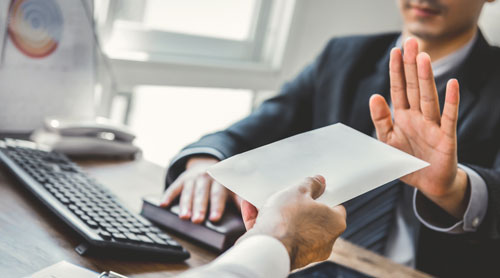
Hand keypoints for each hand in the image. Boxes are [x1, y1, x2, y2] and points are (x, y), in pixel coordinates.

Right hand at [160, 156, 241, 222]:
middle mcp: (207, 177)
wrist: (206, 164)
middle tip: (197, 221)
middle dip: (200, 207)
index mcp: (221, 180)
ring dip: (185, 204)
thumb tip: (254, 210)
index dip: (217, 206)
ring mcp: (193, 178)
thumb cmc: (221, 183)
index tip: (215, 218)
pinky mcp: (181, 179)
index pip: (219, 194)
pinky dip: (168, 196)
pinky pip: (174, 187)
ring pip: (189, 192)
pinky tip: (163, 205)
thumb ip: (241, 199)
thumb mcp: (233, 188)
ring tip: (183, 217)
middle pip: (203, 194)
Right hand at [239, 175, 346, 269]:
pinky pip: (275, 236)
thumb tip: (318, 182)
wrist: (267, 247)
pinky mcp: (285, 255)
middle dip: (298, 206)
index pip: (335, 207)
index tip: (312, 189)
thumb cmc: (287, 220)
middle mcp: (323, 241)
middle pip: (311, 217)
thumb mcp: (298, 191)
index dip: (323, 196)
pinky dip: (265, 223)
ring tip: (266, 200)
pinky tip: (251, 208)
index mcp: (334, 224)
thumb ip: (310, 184)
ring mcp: (304, 251)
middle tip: (288, 194)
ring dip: (279, 214)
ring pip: (291, 227)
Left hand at [369, 38, 468, 217]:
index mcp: (403, 117)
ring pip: (428, 97)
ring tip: (423, 58)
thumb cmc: (408, 160)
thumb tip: (374, 96)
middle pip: (413, 87)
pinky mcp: (446, 137)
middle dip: (410, 66)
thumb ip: (381, 120)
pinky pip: (448, 117)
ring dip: (425, 78)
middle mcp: (418, 116)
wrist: (428, 183)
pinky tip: (453, 84)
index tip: (394, 50)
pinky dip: (451, 102)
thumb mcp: (388, 141)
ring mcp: (433, 125)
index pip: (398, 89)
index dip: (396, 71)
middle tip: (411, 42)